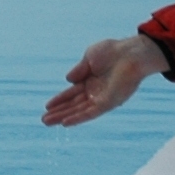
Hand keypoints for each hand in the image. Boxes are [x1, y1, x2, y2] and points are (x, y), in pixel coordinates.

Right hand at [42, 35, 164, 126]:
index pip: (72, 94)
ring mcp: (102, 98)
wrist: (130, 53)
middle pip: (74, 105)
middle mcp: (96, 92)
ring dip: (64, 117)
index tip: (47, 106)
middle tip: (43, 120)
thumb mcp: (89, 57)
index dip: (60, 100)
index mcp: (91, 81)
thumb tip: (68, 80)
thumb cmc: (113, 51)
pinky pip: (91, 113)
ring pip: (79, 111)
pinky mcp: (109, 103)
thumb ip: (79, 70)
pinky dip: (78, 118)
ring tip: (47, 122)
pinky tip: (65, 123)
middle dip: (59, 112)